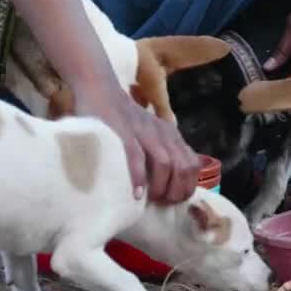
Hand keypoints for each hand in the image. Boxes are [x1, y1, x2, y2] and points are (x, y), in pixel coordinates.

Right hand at [74, 82, 199, 203]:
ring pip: (166, 164)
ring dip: (161, 187)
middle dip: (176, 190)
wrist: (98, 87)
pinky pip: (137, 157)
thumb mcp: (147, 132)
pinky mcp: (123, 132)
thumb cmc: (120, 117)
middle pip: (183, 167)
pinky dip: (139, 177)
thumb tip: (163, 182)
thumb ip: (158, 150)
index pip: (192, 163)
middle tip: (163, 203)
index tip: (175, 200)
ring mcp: (144, 131)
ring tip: (151, 199)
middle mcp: (162, 132)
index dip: (188, 186)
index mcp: (170, 134)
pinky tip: (137, 193)